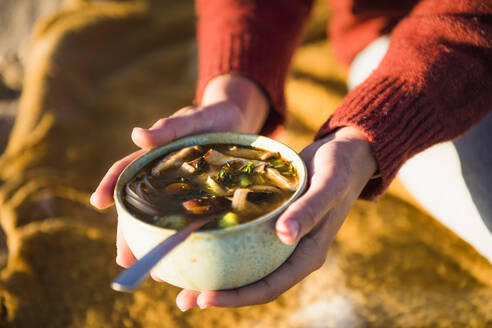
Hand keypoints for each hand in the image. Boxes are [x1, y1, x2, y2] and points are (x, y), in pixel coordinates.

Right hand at [90, 75, 267, 266]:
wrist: (236, 121)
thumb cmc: (211, 117)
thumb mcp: (193, 119)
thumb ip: (168, 128)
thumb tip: (136, 136)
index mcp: (154, 156)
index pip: (125, 171)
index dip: (109, 185)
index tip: (96, 202)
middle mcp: (162, 175)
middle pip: (141, 205)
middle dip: (130, 232)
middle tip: (124, 259)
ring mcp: (180, 188)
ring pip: (162, 218)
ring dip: (154, 242)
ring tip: (154, 271)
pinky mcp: (200, 197)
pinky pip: (187, 220)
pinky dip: (181, 238)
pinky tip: (184, 257)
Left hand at [176, 126, 376, 309]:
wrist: (346, 153)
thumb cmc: (340, 168)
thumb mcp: (328, 185)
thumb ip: (309, 210)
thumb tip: (285, 235)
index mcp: (308, 254)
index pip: (270, 286)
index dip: (237, 296)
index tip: (205, 297)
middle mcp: (292, 252)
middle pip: (252, 283)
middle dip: (218, 293)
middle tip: (183, 299)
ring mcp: (282, 239)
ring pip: (245, 264)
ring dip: (216, 273)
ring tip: (181, 279)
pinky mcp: (272, 222)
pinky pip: (245, 240)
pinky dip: (223, 244)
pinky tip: (200, 238)